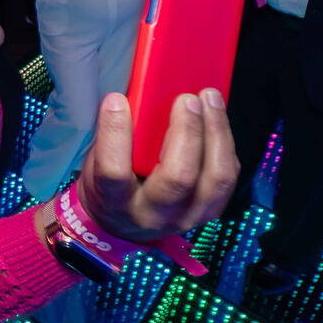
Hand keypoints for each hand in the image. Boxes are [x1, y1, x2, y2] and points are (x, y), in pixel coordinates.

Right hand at [76, 89, 237, 242]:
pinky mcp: (208, 212)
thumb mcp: (95, 164)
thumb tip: (131, 95)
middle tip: (187, 99)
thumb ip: (112, 138)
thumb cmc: (106, 188)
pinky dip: (224, 144)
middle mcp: (152, 215)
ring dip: (217, 133)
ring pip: (215, 178)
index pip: (114, 172)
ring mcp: (186, 217)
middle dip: (187, 131)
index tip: (117, 101)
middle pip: (178, 177)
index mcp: (114, 202)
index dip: (116, 133)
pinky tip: (216, 120)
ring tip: (210, 100)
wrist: (121, 227)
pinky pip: (227, 177)